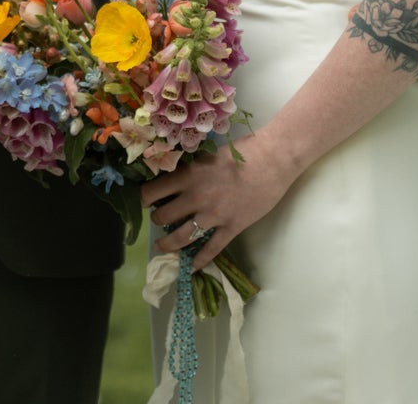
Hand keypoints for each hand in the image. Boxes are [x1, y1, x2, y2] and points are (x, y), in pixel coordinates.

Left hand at [139, 132, 294, 272]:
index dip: (145, 198)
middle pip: (163, 216)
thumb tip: (177, 178)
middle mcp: (196, 197)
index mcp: (189, 175)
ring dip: (168, 244)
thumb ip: (193, 168)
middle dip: (157, 221)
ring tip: (163, 247)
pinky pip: (211, 249)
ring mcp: (213, 215)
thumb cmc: (243, 150)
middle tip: (158, 220)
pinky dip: (200, 260)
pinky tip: (193, 267)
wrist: (272, 160)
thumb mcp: (209, 154)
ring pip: (181, 237)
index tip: (145, 201)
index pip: (153, 191)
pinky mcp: (231, 227)